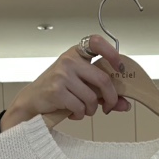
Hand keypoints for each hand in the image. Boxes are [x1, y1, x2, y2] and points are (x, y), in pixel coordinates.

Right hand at [1, 35, 131, 130]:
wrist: (32, 101)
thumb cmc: (58, 91)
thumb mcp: (80, 85)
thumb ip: (101, 92)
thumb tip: (126, 104)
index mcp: (76, 54)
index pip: (96, 43)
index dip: (111, 53)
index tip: (120, 67)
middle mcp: (69, 61)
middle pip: (103, 80)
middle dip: (110, 98)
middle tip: (108, 107)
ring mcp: (62, 75)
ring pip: (91, 98)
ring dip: (91, 110)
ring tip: (82, 110)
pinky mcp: (57, 90)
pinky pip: (80, 108)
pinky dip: (79, 115)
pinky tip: (72, 113)